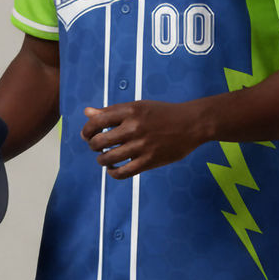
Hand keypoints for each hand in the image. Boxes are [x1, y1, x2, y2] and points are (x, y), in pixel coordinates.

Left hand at [80, 99, 206, 178]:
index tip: (87, 135)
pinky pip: (123, 172)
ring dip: (102, 160)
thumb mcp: (138, 106)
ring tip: (105, 158)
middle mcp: (134, 127)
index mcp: (130, 110)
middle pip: (99, 141)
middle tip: (97, 147)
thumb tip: (87, 112)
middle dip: (93, 146)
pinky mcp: (149, 161)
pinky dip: (113, 173)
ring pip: (108, 158)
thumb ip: (111, 111)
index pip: (97, 121)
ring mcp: (141, 145)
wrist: (192, 123)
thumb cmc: (163, 113)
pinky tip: (113, 169)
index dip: (87, 130)